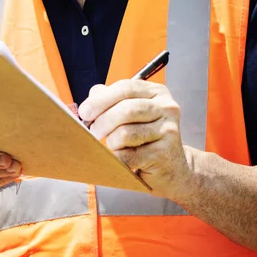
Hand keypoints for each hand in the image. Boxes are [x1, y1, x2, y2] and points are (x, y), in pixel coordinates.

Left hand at [78, 81, 193, 198]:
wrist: (171, 168)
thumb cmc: (145, 136)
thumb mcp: (130, 112)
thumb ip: (111, 99)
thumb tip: (93, 94)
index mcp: (157, 92)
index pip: (126, 88)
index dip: (101, 99)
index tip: (84, 111)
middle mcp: (167, 108)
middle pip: (126, 109)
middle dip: (102, 121)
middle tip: (92, 131)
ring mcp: (169, 131)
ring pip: (125, 133)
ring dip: (112, 141)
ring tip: (114, 145)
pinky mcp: (164, 154)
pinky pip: (129, 155)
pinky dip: (119, 158)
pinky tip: (124, 158)